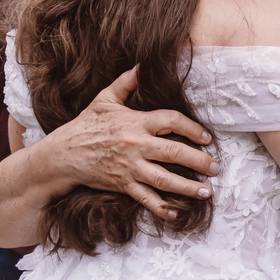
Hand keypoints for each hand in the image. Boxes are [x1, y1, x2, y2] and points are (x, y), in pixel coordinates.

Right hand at [37, 67, 217, 219]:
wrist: (64, 154)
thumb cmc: (86, 125)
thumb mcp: (105, 99)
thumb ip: (125, 83)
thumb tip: (141, 65)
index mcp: (136, 122)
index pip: (171, 121)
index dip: (192, 128)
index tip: (207, 137)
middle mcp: (136, 145)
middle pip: (174, 152)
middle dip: (199, 161)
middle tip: (216, 167)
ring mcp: (130, 167)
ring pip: (165, 179)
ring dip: (188, 187)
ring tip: (207, 192)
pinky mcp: (123, 185)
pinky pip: (145, 198)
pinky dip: (161, 208)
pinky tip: (176, 213)